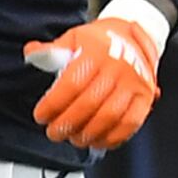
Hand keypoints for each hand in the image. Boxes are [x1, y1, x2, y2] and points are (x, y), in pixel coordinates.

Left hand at [26, 14, 158, 149]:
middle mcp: (117, 69)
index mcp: (96, 53)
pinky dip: (113, 137)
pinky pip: (131, 122)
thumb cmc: (99, 41)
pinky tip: (97, 141)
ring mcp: (134, 84)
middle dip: (67, 124)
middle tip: (54, 132)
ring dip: (88, 133)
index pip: (72, 84)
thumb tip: (31, 53)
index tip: (41, 116)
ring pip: (110, 116)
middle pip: (89, 104)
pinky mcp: (146, 97)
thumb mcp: (73, 38)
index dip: (54, 104)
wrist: (134, 36)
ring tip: (74, 139)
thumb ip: (50, 50)